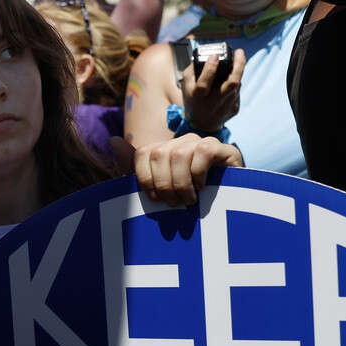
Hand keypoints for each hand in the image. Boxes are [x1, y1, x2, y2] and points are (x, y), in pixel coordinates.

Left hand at [111, 134, 243, 206]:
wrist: (232, 204)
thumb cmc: (192, 201)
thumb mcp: (163, 192)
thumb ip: (138, 171)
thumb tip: (113, 141)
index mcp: (165, 151)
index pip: (143, 153)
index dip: (144, 177)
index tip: (154, 199)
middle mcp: (181, 142)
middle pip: (159, 153)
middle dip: (163, 183)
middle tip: (173, 204)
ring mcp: (202, 142)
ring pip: (179, 153)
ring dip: (181, 182)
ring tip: (188, 201)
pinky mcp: (223, 148)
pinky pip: (203, 152)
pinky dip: (199, 173)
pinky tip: (202, 187)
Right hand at [181, 48, 245, 130]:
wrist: (202, 124)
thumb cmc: (193, 100)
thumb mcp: (186, 85)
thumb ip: (192, 69)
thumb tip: (208, 55)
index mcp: (198, 96)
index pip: (205, 82)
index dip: (210, 68)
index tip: (214, 55)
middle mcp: (213, 103)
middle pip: (231, 83)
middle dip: (238, 66)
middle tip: (240, 52)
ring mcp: (226, 107)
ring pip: (237, 85)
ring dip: (239, 71)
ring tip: (238, 60)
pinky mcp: (234, 109)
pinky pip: (237, 91)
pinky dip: (236, 83)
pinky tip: (232, 79)